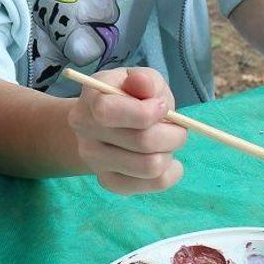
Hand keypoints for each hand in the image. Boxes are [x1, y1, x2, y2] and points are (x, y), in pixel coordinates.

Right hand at [68, 67, 186, 194]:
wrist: (108, 122)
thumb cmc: (130, 95)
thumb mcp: (140, 79)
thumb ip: (144, 80)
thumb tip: (142, 82)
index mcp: (90, 100)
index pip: (108, 112)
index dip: (145, 112)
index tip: (162, 106)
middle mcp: (85, 133)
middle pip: (142, 142)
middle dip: (173, 133)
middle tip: (178, 127)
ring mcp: (94, 161)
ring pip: (150, 167)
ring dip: (171, 152)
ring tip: (168, 142)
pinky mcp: (109, 182)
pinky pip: (152, 184)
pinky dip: (171, 173)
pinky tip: (168, 160)